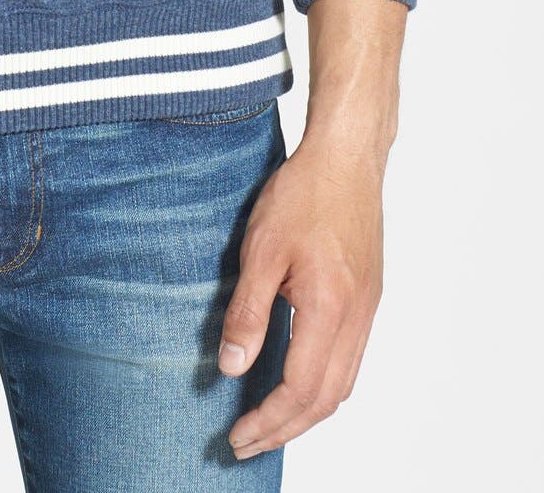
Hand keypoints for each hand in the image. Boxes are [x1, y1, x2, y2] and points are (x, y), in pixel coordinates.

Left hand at [217, 132, 385, 459]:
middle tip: (246, 443)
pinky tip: (297, 381)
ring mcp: (368, 309)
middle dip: (285, 429)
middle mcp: (357, 317)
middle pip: (326, 399)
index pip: (301, 389)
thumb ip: (248, 312)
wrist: (346, 157)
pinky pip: (350, 360)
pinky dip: (322, 385)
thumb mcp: (261, 249)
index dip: (268, 420)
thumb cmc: (303, 193)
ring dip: (306, 412)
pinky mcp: (368, 297)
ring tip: (268, 423)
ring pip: (343, 384)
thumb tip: (231, 367)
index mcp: (330, 307)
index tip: (237, 435)